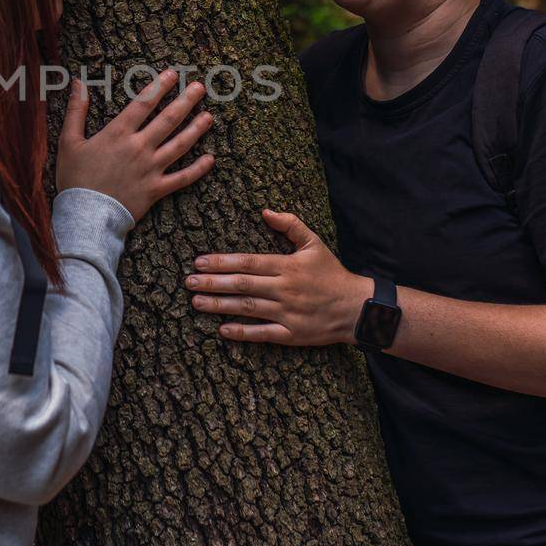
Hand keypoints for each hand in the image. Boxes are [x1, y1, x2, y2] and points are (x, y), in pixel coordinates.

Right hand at [57, 70, 215, 221]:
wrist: (85, 215)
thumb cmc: (75, 179)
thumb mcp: (68, 142)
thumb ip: (76, 111)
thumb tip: (78, 83)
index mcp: (118, 133)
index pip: (144, 103)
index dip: (160, 86)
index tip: (173, 74)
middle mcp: (139, 147)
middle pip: (168, 119)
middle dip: (186, 101)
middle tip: (200, 88)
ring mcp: (151, 168)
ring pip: (180, 145)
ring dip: (197, 129)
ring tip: (209, 116)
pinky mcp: (156, 189)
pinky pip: (183, 178)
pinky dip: (198, 169)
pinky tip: (210, 158)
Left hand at [185, 209, 369, 345]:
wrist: (356, 308)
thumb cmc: (331, 273)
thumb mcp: (314, 243)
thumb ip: (290, 225)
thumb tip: (264, 211)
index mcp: (287, 266)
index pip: (248, 262)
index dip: (222, 262)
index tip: (199, 261)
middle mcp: (285, 289)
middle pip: (242, 285)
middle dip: (212, 282)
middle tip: (188, 281)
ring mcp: (288, 313)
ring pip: (248, 308)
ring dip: (220, 305)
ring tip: (196, 302)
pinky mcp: (292, 334)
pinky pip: (263, 334)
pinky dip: (242, 333)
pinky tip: (222, 330)